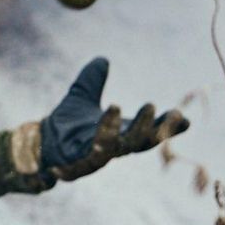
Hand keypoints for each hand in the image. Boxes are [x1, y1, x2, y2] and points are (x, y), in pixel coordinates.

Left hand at [39, 57, 188, 181]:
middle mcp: (112, 148)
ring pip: (116, 148)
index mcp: (120, 134)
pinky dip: (98, 139)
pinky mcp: (75, 165)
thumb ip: (92, 80)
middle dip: (150, 127)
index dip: (166, 126)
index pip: (149, 132)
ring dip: (125, 130)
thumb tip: (101, 59)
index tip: (183, 117)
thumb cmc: (66, 123)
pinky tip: (105, 118)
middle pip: (139, 142)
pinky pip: (86, 157)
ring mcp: (94, 158)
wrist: (40, 144)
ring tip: (129, 107)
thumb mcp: (81, 96)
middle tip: (157, 108)